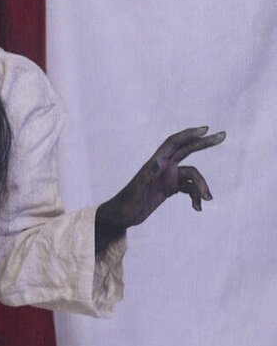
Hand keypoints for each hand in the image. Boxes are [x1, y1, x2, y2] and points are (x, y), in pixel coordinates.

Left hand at [97, 126, 226, 235]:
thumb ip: (147, 176)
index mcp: (156, 162)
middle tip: (223, 136)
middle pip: (188, 150)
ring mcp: (168, 177)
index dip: (189, 134)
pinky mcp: (170, 188)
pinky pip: (190, 189)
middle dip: (205, 143)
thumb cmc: (127, 203)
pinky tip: (197, 208)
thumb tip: (159, 162)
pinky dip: (196, 197)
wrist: (123, 216)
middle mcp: (164, 166)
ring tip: (206, 201)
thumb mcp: (137, 191)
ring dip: (202, 187)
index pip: (174, 143)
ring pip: (193, 176)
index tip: (205, 129)